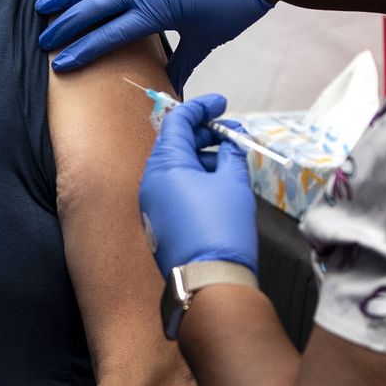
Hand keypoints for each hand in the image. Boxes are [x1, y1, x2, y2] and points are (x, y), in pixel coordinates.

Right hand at [38, 0, 272, 89]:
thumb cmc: (233, 3)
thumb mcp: (207, 39)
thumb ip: (183, 63)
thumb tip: (171, 90)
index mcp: (156, 10)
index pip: (109, 34)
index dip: (82, 51)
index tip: (59, 65)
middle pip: (93, 6)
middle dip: (65, 25)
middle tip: (42, 40)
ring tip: (41, 6)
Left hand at [139, 94, 258, 276]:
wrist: (210, 281)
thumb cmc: (222, 229)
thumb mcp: (233, 182)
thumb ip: (231, 155)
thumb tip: (230, 145)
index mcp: (164, 165)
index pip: (177, 122)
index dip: (201, 108)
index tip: (222, 104)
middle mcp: (151, 182)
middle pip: (176, 144)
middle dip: (206, 135)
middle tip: (234, 134)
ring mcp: (152, 204)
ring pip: (177, 168)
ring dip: (203, 158)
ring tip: (232, 160)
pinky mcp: (160, 223)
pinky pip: (176, 189)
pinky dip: (196, 179)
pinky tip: (220, 183)